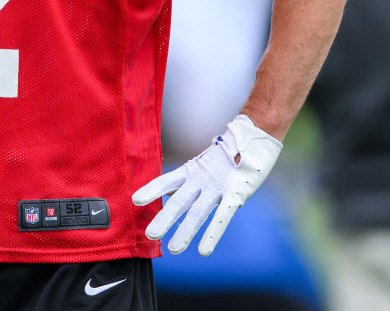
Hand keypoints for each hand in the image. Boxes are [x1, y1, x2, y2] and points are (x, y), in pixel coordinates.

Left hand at [132, 114, 281, 254]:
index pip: (167, 180)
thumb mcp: (200, 166)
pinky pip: (222, 217)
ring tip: (173, 249)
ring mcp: (218, 187)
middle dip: (165, 218)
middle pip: (180, 201)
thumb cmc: (223, 157)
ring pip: (198, 212)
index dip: (152, 189)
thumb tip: (165, 193)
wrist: (253, 138)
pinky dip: (212, 234)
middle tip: (150, 235)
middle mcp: (201, 179)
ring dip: (185, 231)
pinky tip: (203, 250)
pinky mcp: (235, 195)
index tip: (135, 200)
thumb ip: (183, 182)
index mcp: (191, 170)